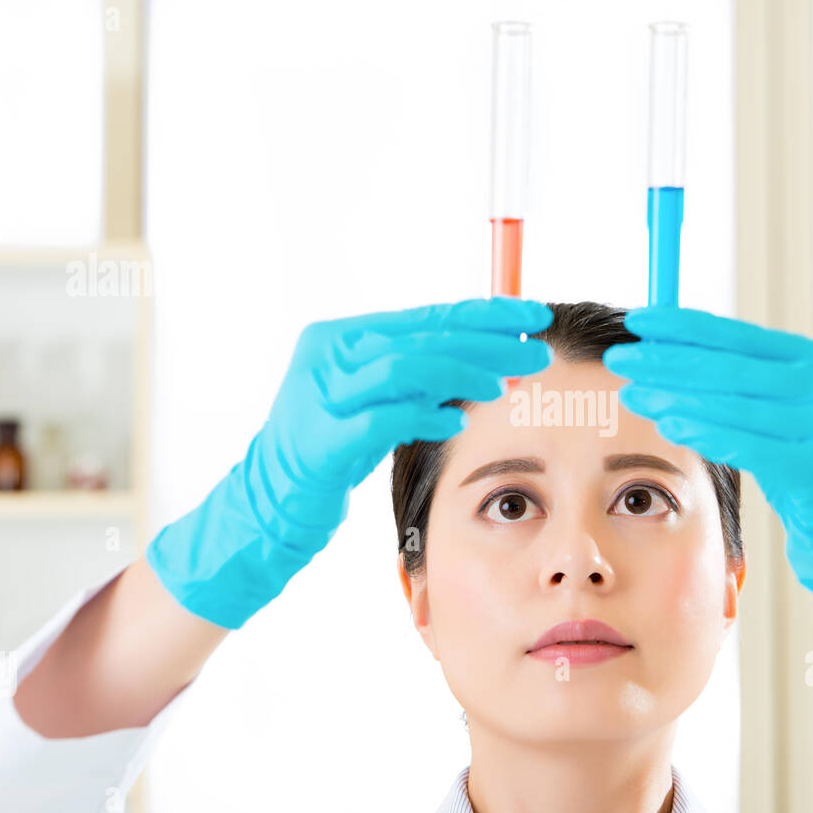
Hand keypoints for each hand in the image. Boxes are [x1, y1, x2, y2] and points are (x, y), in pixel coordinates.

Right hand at [147, 297, 554, 629]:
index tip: (533, 315)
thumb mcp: (380, 400)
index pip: (428, 315)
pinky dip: (422, 416)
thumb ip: (423, 376)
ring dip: (460, 374)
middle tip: (538, 350)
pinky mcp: (322, 441)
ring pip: (402, 369)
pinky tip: (455, 420)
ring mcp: (322, 396)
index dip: (484, 313)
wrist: (273, 498)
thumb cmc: (335, 447)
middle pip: (420, 337)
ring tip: (504, 383)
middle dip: (487, 342)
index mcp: (344, 337)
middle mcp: (330, 355)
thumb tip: (497, 358)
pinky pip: (380, 419)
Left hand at [603, 306, 812, 678]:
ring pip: (736, 407)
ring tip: (635, 392)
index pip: (745, 336)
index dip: (687, 327)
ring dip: (677, 397)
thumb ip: (742, 378)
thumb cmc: (803, 460)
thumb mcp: (783, 409)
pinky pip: (748, 446)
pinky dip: (705, 432)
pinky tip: (669, 423)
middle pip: (735, 368)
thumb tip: (665, 346)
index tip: (640, 320)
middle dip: (671, 361)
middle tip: (621, 357)